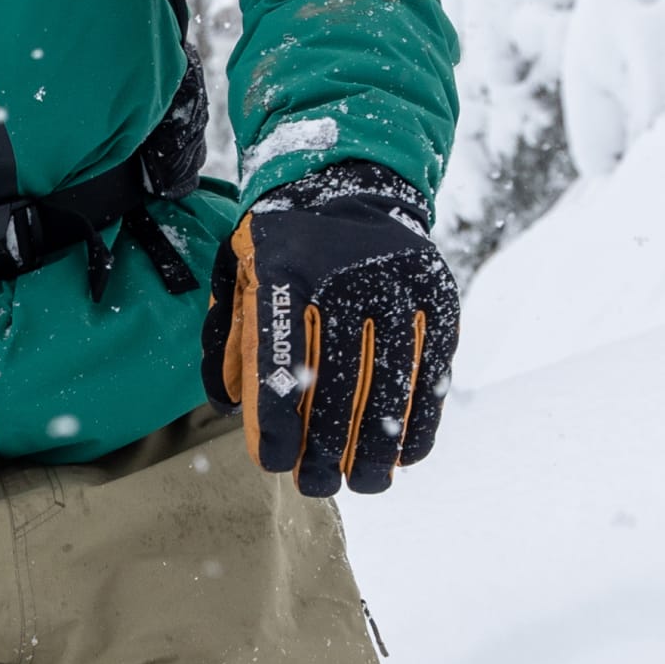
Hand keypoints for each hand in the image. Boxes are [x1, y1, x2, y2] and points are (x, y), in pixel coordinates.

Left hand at [201, 163, 458, 496]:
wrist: (348, 176)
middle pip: (338, 381)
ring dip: (377, 445)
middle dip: (327, 447)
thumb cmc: (282, 242)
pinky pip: (433, 368)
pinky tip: (405, 456)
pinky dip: (422, 418)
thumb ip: (226, 336)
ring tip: (362, 484)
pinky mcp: (438, 294)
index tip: (273, 464)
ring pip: (391, 381)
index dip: (278, 422)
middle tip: (316, 487)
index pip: (280, 362)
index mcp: (284, 268)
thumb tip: (225, 406)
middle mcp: (344, 275)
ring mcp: (398, 283)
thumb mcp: (237, 270)